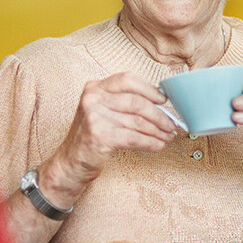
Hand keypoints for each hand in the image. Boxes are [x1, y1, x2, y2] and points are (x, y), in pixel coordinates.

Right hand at [46, 72, 175, 199]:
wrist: (71, 162)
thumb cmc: (91, 136)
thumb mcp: (103, 111)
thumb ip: (124, 102)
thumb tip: (159, 103)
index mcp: (95, 87)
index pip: (127, 80)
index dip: (149, 89)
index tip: (164, 100)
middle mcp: (92, 98)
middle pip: (136, 102)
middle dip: (159, 115)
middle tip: (171, 124)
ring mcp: (94, 116)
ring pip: (137, 121)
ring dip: (157, 131)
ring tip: (168, 136)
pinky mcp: (99, 135)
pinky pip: (133, 137)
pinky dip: (150, 142)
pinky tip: (158, 145)